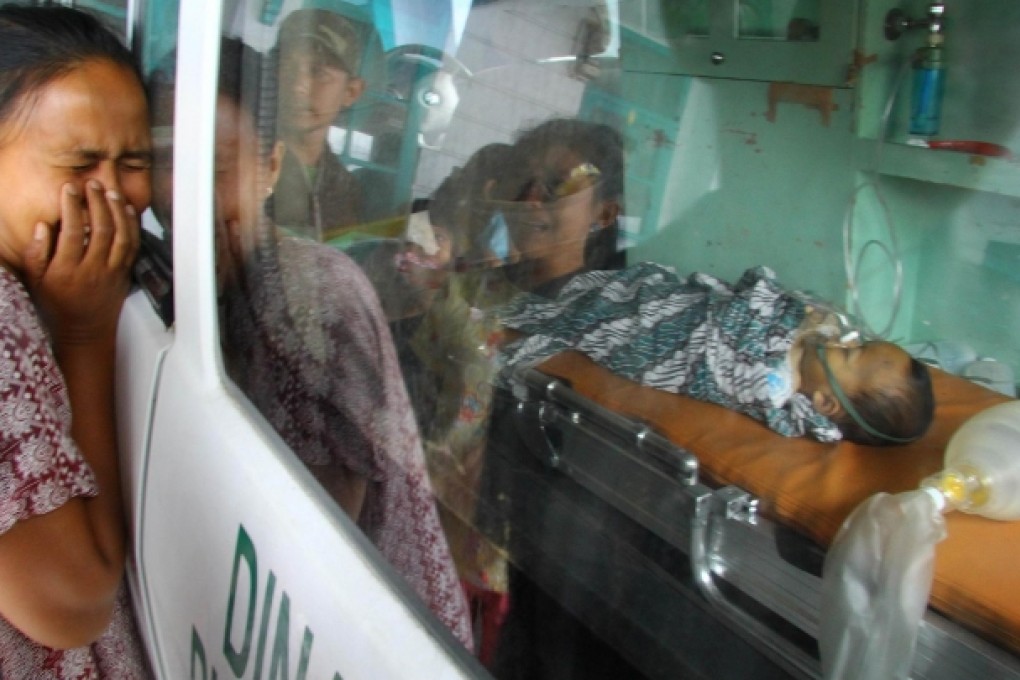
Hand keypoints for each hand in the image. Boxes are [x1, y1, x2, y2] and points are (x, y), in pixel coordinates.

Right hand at [22, 181, 139, 344]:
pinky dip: (133, 227)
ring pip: (121, 236)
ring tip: (110, 192)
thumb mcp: (36, 282)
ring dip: (117, 211)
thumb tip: (43, 226)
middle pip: (101, 230)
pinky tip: (128, 211)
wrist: (85, 332)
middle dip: (97, 202)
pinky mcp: (125, 275)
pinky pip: (133, 247)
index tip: (69, 188)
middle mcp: (92, 270)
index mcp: (67, 271)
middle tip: (92, 183)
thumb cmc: (58, 307)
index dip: (72, 206)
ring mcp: (112, 272)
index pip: (72, 232)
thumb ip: (37, 254)